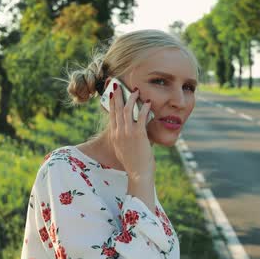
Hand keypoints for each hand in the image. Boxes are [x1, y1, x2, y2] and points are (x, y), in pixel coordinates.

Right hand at [108, 82, 155, 210]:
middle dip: (117, 95)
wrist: (138, 174)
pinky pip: (141, 118)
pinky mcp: (138, 135)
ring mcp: (127, 134)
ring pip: (127, 111)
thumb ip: (124, 139)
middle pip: (116, 109)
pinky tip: (148, 102)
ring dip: (131, 99)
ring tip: (136, 90)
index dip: (111, 102)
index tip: (112, 92)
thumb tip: (129, 131)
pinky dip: (144, 109)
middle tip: (117, 84)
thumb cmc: (133, 163)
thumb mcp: (123, 150)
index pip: (111, 115)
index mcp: (115, 136)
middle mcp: (119, 133)